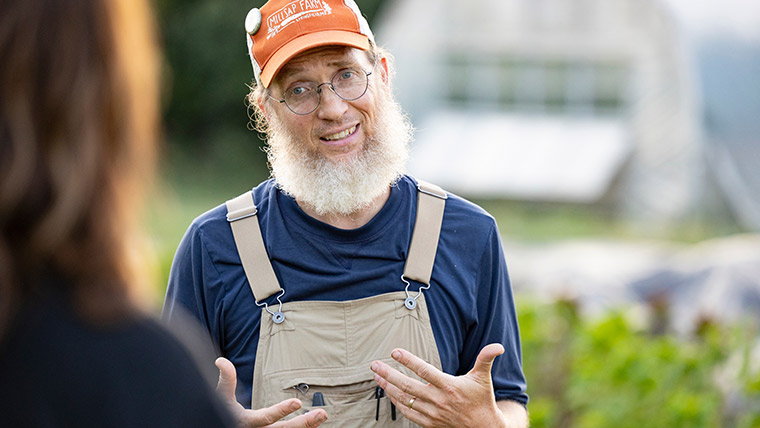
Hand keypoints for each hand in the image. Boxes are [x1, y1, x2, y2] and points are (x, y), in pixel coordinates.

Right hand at [215, 358, 326, 426]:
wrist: (221, 427)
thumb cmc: (223, 413)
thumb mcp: (221, 398)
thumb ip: (226, 380)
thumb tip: (221, 361)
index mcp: (247, 422)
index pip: (266, 418)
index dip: (281, 410)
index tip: (297, 401)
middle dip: (303, 423)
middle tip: (321, 414)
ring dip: (308, 427)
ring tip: (322, 415)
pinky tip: (315, 423)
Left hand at [370, 344, 508, 427]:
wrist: (483, 427)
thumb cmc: (481, 399)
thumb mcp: (483, 377)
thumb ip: (486, 359)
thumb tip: (498, 345)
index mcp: (449, 386)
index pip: (425, 370)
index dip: (408, 360)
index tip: (394, 351)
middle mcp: (438, 400)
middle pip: (408, 386)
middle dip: (388, 374)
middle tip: (374, 365)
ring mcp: (432, 413)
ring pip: (404, 400)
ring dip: (388, 388)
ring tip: (376, 376)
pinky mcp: (429, 423)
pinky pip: (407, 413)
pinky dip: (396, 402)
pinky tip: (388, 393)